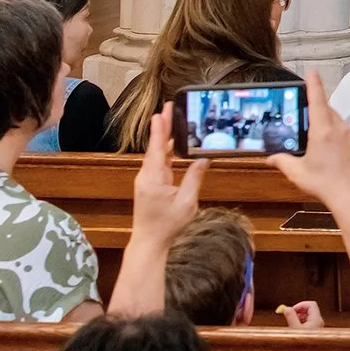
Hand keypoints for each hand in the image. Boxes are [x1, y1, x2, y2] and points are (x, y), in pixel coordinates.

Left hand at [132, 108, 208, 250]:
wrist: (149, 242)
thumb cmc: (167, 225)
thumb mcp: (187, 202)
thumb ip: (194, 178)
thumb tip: (202, 159)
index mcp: (153, 179)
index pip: (157, 149)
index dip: (160, 130)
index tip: (161, 113)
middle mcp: (146, 177)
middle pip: (155, 147)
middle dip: (162, 127)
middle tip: (168, 108)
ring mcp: (146, 180)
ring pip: (156, 154)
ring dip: (164, 138)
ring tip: (171, 121)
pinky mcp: (149, 185)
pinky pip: (158, 163)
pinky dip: (165, 151)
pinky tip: (172, 145)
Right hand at [266, 74, 349, 214]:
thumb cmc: (326, 184)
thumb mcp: (297, 172)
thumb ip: (282, 161)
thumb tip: (271, 157)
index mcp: (323, 130)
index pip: (317, 100)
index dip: (313, 84)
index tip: (311, 71)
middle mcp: (338, 128)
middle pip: (324, 107)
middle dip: (312, 104)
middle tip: (299, 106)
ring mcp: (348, 134)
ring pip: (333, 117)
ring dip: (321, 117)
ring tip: (307, 126)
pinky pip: (339, 127)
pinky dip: (328, 127)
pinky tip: (320, 140)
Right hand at [279, 300, 324, 328]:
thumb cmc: (303, 343)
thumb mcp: (294, 329)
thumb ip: (291, 317)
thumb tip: (286, 308)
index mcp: (317, 319)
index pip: (311, 304)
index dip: (300, 305)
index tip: (291, 310)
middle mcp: (319, 322)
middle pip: (310, 309)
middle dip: (299, 311)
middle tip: (290, 316)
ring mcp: (318, 326)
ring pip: (308, 316)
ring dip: (299, 317)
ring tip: (292, 324)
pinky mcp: (315, 331)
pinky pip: (308, 322)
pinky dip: (301, 322)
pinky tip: (296, 329)